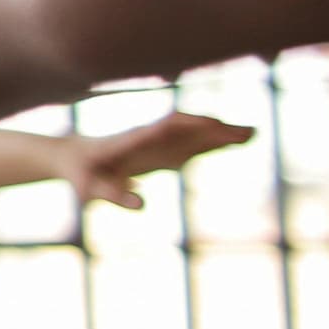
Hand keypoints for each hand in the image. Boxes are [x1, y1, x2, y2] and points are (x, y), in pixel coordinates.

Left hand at [53, 110, 254, 209]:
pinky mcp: (165, 152)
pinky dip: (216, 144)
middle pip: (188, 128)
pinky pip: (195, 146)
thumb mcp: (91, 190)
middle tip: (249, 132)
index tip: (215, 124)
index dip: (190, 124)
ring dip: (222, 134)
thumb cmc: (81, 175)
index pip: (165, 127)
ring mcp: (160, 143)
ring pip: (195, 135)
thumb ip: (113, 196)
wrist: (75, 158)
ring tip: (253, 134)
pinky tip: (236, 143)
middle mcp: (150, 137)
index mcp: (132, 141)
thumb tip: (142, 205)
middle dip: (216, 129)